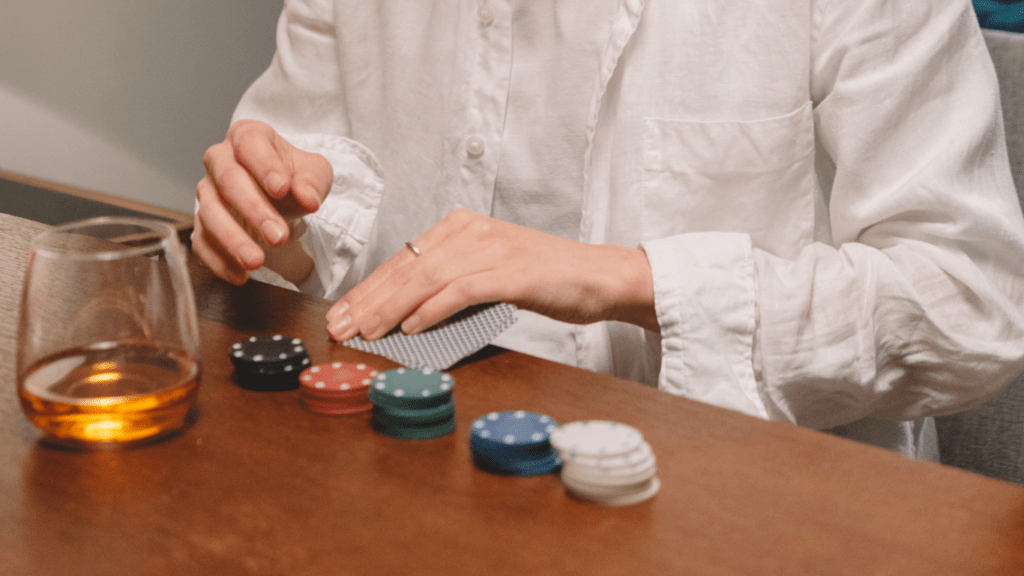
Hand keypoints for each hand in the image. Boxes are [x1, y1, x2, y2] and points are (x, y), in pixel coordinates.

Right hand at [192, 120, 332, 284]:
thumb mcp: (314, 172)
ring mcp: (208, 192)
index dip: (264, 166)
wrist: (281, 195)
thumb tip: (309, 198)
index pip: (250, 145)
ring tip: (256, 262)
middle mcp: (220, 160)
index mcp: (248, 137)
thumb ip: (313, 181)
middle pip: (229, 181)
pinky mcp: (202, 222)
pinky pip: (202, 241)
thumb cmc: (294, 176)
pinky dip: (218, 261)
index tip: (282, 188)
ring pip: (210, 213)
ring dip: (233, 240)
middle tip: (278, 236)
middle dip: (254, 211)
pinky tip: (239, 275)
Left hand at [325, 209, 658, 340]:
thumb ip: (451, 286)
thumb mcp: (489, 275)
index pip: (404, 259)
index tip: (344, 311)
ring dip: (391, 307)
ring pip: (427, 278)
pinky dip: (432, 310)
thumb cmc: (544, 280)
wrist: (597, 276)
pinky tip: (410, 328)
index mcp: (461, 227)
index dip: (370, 287)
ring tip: (367, 331)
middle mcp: (471, 231)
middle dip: (369, 298)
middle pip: (408, 267)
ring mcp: (490, 248)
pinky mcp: (509, 271)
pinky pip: (459, 290)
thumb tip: (407, 318)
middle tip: (341, 325)